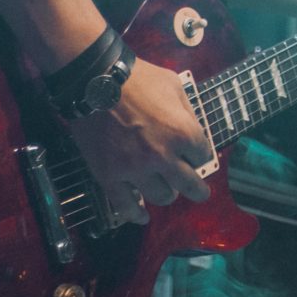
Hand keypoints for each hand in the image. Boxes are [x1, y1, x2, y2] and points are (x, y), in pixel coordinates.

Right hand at [70, 56, 215, 212]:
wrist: (94, 80)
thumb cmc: (136, 78)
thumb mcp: (173, 85)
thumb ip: (187, 111)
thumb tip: (193, 129)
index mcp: (182, 132)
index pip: (203, 155)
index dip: (200, 154)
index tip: (195, 154)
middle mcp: (163, 156)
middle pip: (190, 184)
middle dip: (198, 190)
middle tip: (201, 193)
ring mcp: (135, 169)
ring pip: (161, 196)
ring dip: (167, 195)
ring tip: (167, 192)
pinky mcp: (110, 176)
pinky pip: (125, 206)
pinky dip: (135, 215)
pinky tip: (141, 217)